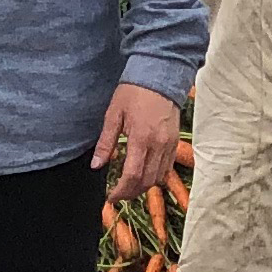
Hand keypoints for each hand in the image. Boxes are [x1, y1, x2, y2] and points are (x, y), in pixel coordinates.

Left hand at [92, 81, 181, 199]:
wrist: (160, 75)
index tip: (110, 196)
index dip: (120, 191)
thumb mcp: (113, 114)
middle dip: (131, 193)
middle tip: (118, 195)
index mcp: (141, 138)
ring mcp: (170, 144)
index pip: (132, 176)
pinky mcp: (176, 141)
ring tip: (130, 187)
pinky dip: (156, 176)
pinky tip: (145, 174)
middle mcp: (159, 144)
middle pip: (147, 181)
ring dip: (144, 187)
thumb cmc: (134, 92)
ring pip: (159, 177)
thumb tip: (96, 165)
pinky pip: (167, 167)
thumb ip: (106, 142)